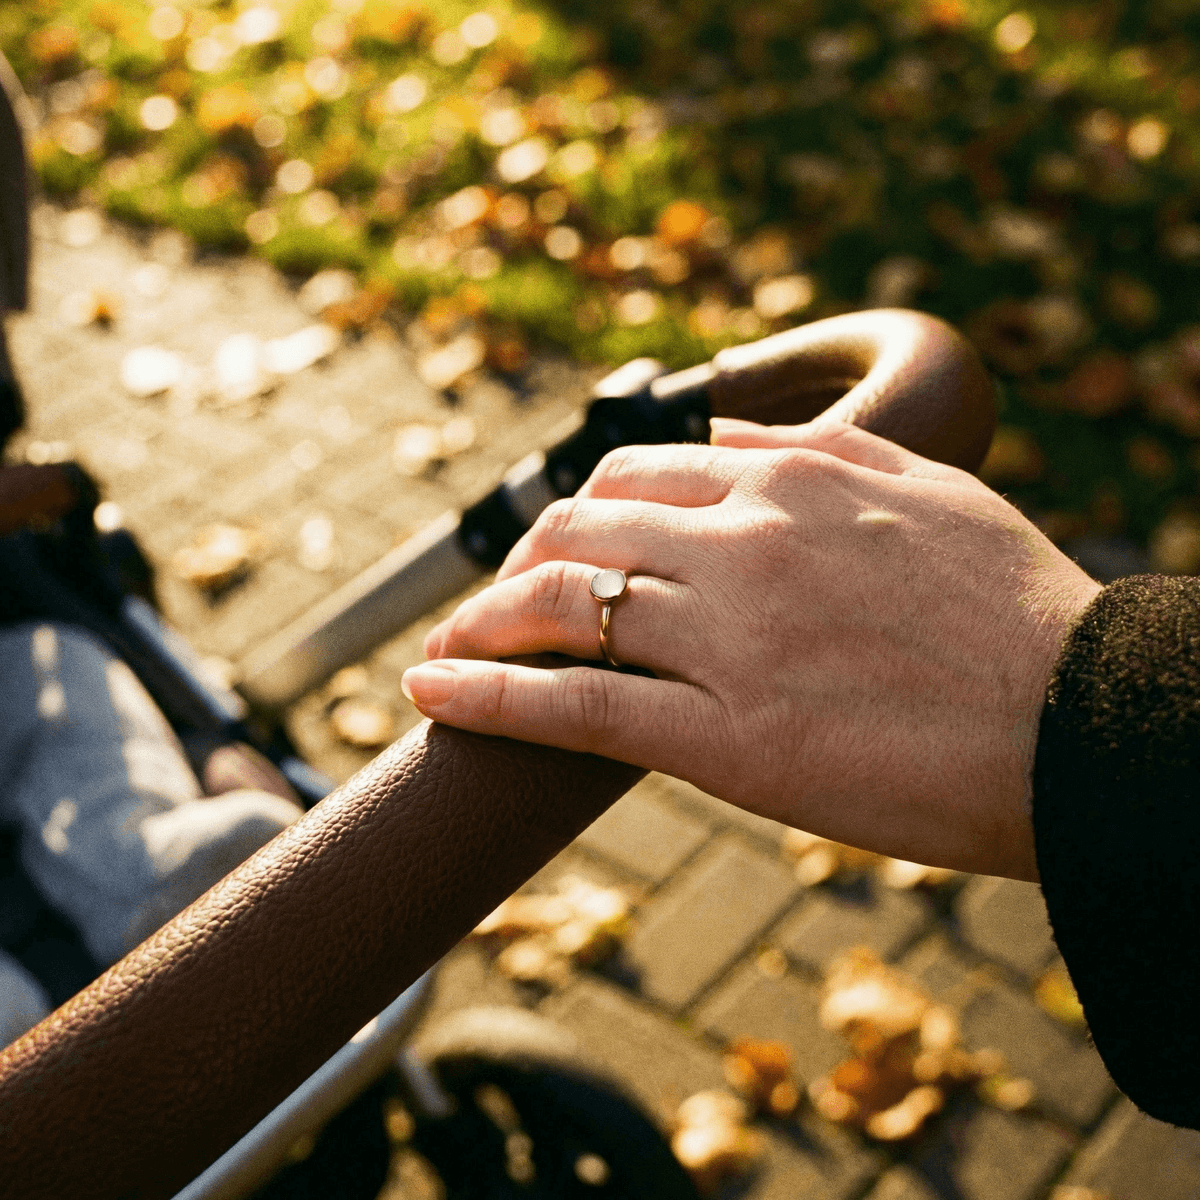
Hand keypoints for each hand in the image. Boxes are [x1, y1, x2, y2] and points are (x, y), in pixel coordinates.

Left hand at [402, 420, 1100, 879]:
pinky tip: (433, 691)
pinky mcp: (726, 739)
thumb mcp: (925, 487)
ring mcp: (727, 641)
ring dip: (480, 626)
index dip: (573, 513)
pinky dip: (489, 695)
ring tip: (443, 648)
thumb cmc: (1013, 609)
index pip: (631, 475)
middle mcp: (743, 544)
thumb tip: (720, 432)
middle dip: (513, 567)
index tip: (547, 548)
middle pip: (573, 534)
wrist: (1080, 722)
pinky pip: (575, 706)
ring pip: (556, 608)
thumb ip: (818, 445)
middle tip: (487, 605)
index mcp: (788, 480)